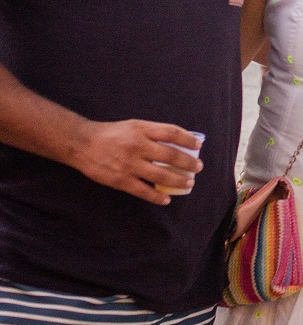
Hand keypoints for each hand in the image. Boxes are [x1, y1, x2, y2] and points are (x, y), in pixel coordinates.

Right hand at [69, 120, 202, 205]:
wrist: (83, 144)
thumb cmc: (112, 133)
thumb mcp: (134, 125)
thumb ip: (153, 132)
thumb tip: (177, 140)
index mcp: (142, 130)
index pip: (171, 133)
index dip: (188, 139)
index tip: (198, 145)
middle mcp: (137, 146)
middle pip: (170, 156)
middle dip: (188, 163)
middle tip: (198, 167)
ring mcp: (130, 164)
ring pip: (161, 175)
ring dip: (178, 181)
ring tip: (188, 183)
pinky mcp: (121, 180)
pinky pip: (144, 191)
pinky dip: (157, 197)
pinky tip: (166, 199)